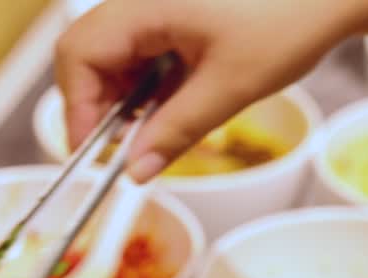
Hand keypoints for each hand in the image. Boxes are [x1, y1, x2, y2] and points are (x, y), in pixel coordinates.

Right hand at [54, 0, 367, 181]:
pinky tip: (177, 101)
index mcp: (146, 4)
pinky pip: (142, 48)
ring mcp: (157, 3)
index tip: (96, 155)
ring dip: (126, 97)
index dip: (78, 109)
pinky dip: (149, 82)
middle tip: (126, 148)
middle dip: (99, 106)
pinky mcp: (175, 10)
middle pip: (88, 53)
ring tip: (158, 127)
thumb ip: (176, 131)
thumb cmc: (289, 21)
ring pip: (113, 54)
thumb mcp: (229, 88)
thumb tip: (135, 170)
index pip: (79, 54)